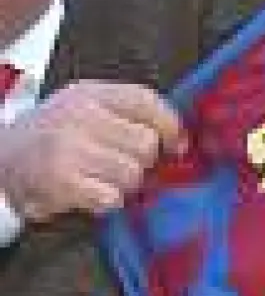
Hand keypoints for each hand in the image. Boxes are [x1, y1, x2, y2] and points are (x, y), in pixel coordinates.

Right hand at [0, 81, 184, 222]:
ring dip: (124, 184)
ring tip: (100, 179)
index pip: (147, 101)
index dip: (170, 126)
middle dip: (143, 162)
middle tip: (121, 165)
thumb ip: (129, 117)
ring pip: (132, 173)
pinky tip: (88, 193)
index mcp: (89, 94)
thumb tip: (181, 141)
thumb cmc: (52, 137)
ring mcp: (68, 147)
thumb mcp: (84, 110)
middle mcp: (78, 115)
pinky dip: (106, 201)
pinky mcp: (61, 180)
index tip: (177, 145)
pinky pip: (111, 197)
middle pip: (146, 143)